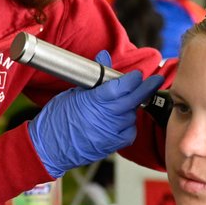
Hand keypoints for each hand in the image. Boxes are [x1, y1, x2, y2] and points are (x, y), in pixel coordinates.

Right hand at [29, 51, 163, 178]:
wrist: (49, 148)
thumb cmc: (56, 119)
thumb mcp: (72, 93)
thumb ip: (94, 78)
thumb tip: (104, 56)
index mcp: (93, 102)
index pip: (120, 87)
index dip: (133, 79)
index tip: (139, 74)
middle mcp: (104, 118)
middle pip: (132, 100)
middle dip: (146, 88)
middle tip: (156, 80)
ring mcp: (110, 133)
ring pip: (132, 115)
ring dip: (132, 107)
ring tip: (125, 102)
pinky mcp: (112, 146)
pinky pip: (130, 132)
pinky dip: (129, 124)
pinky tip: (122, 119)